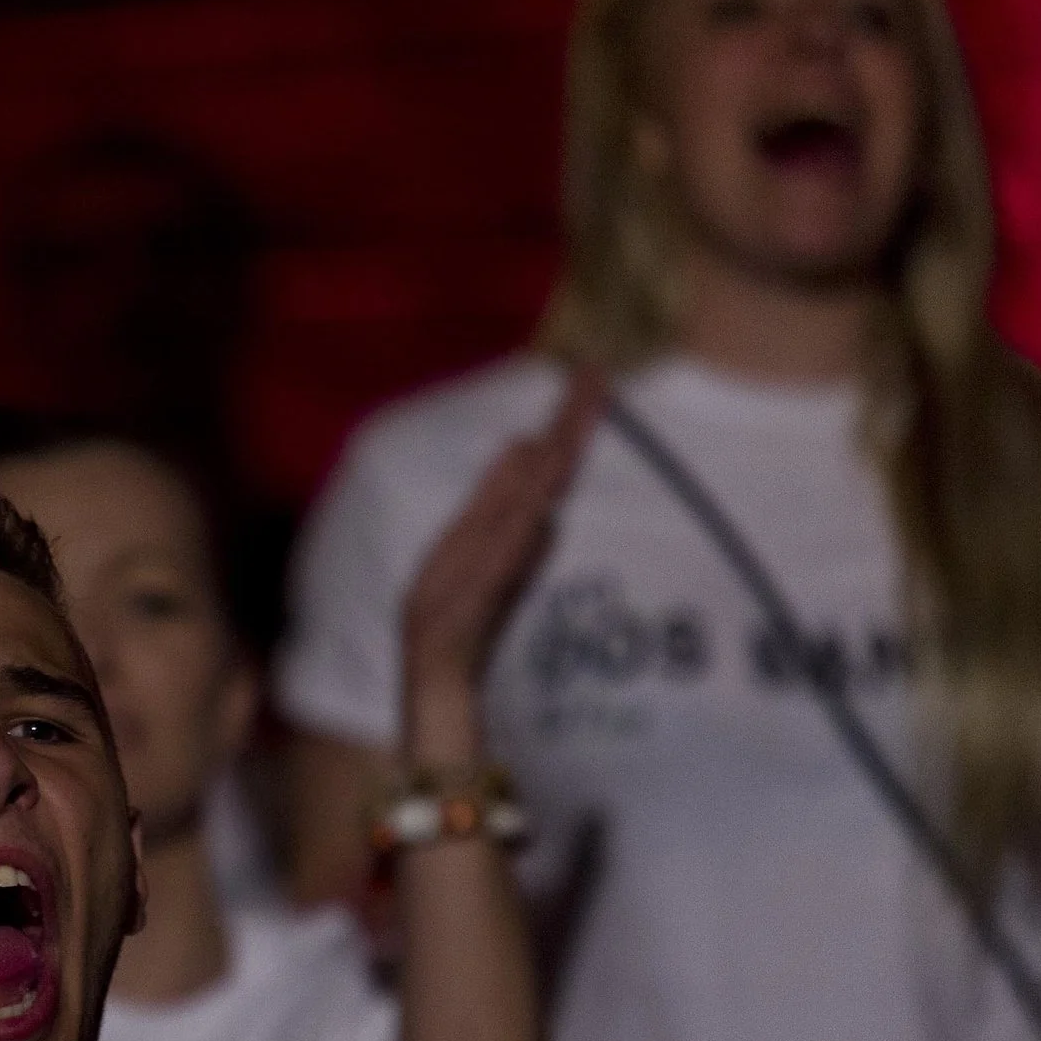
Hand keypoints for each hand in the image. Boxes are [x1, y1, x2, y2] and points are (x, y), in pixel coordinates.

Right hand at [400, 366, 604, 758]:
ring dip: (566, 437)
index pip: (556, 456)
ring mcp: (526, 540)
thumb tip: (529, 448)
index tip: (594, 375)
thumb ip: (498, 500)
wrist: (446, 667)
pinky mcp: (516, 553)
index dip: (574, 415)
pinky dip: (545, 470)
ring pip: (551, 478)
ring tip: (579, 397)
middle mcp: (532, 525)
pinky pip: (536, 498)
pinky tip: (546, 455)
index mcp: (521, 518)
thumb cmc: (447, 616)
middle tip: (595, 374)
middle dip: (576, 416)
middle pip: (559, 461)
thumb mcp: (465, 552)